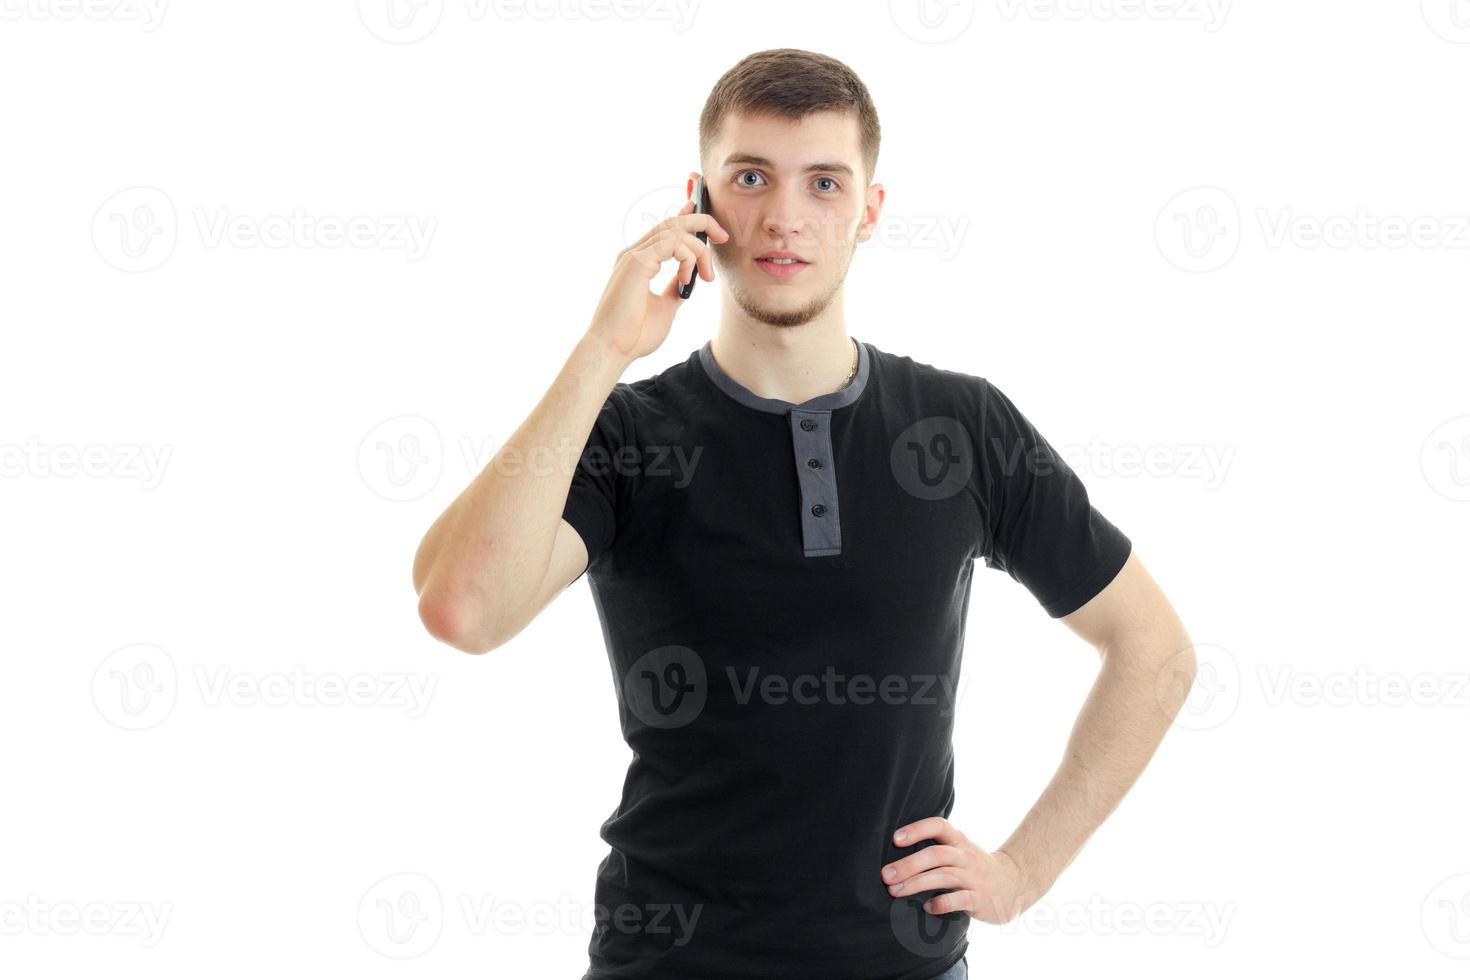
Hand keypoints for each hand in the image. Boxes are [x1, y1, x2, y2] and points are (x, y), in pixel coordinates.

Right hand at [586, 193, 728, 363]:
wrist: (613, 350)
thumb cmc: (633, 334)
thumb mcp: (664, 307)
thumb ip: (675, 289)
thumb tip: (690, 280)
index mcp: (639, 262)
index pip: (665, 229)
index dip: (686, 213)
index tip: (705, 210)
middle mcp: (635, 254)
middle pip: (672, 221)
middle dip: (702, 221)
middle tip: (722, 238)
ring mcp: (634, 255)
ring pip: (675, 229)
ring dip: (699, 249)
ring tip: (707, 275)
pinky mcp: (636, 262)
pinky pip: (672, 243)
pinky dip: (687, 257)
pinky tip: (687, 278)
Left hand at [882, 817, 1035, 924]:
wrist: (1014, 884)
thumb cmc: (974, 867)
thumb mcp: (959, 850)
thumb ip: (934, 848)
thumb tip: (894, 855)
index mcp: (958, 841)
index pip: (939, 826)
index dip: (917, 829)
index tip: (895, 839)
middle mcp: (965, 856)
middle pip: (936, 854)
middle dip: (909, 864)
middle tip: (886, 875)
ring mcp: (974, 878)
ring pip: (943, 876)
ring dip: (916, 883)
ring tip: (895, 891)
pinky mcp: (980, 899)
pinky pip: (959, 899)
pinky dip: (941, 903)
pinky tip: (926, 907)